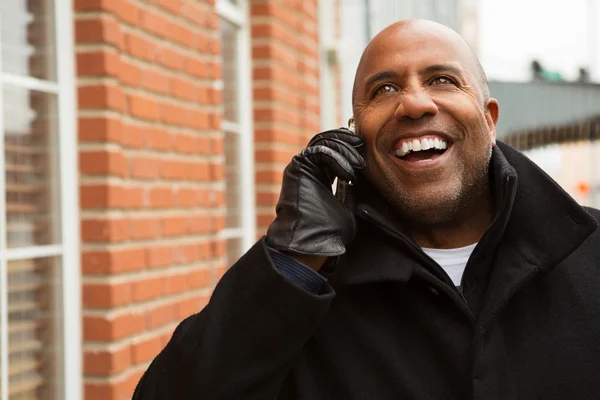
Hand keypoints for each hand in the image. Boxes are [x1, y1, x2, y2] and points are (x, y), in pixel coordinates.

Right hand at [266, 128, 364, 270]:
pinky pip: (319, 151)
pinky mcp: (298, 166)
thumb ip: (352, 189)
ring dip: (345, 149)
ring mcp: (303, 166)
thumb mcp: (349, 207)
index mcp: (320, 175)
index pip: (335, 149)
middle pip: (329, 140)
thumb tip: (363, 174)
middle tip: (364, 147)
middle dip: (348, 141)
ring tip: (359, 164)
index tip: (368, 153)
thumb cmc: (329, 231)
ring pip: (324, 141)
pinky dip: (337, 157)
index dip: (351, 146)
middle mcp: (309, 168)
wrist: (312, 241)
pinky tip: (349, 173)